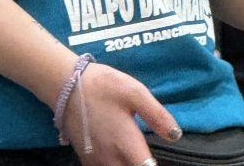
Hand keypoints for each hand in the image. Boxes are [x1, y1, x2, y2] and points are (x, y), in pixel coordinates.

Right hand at [61, 62, 178, 165]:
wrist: (67, 85)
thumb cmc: (104, 86)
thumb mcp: (135, 92)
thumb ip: (156, 115)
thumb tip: (175, 135)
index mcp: (127, 147)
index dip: (153, 165)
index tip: (156, 157)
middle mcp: (111, 161)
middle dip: (141, 165)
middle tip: (146, 155)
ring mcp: (96, 163)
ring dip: (128, 165)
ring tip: (135, 156)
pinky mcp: (86, 159)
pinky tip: (120, 157)